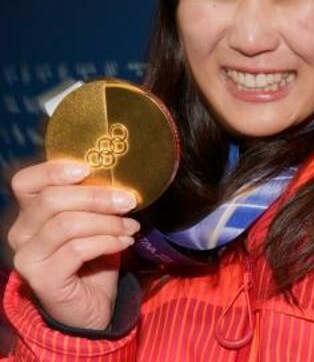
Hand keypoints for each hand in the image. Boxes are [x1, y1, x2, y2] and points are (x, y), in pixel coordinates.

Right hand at [7, 160, 139, 329]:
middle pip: (51, 199)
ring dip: (107, 221)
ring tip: (131, 226)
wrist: (92, 307)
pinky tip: (125, 242)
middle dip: (96, 196)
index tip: (88, 168)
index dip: (53, 170)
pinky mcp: (42, 279)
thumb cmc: (93, 257)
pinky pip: (77, 249)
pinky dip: (107, 241)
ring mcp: (28, 258)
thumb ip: (94, 199)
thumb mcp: (93, 221)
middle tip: (128, 200)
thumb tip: (120, 177)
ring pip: (67, 224)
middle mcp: (21, 233)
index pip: (25, 181)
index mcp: (30, 212)